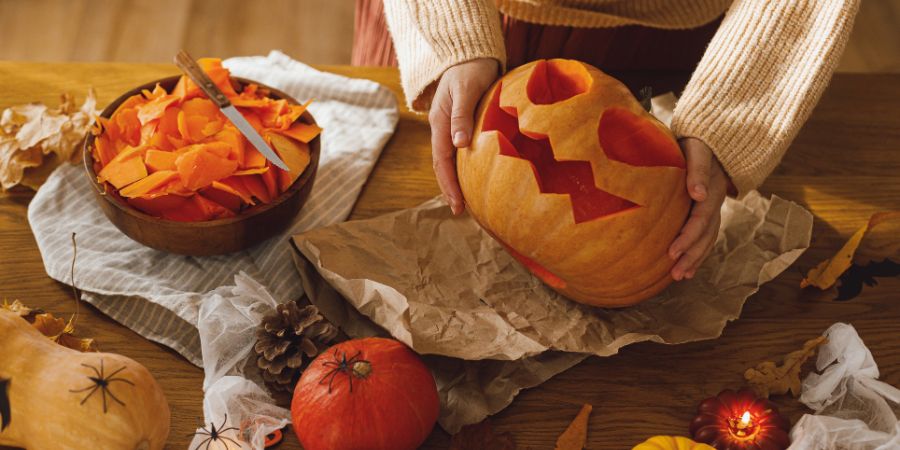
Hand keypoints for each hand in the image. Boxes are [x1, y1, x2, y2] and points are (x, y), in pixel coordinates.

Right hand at [428, 58, 498, 214]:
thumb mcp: (466, 90)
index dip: (448, 184)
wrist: (472, 54)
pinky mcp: (463, 126)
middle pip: (444, 165)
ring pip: (452, 160)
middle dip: (450, 188)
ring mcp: (452, 128)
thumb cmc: (470, 70)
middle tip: (460, 211)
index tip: (457, 204)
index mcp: (440, 122)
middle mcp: (443, 128)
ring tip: (466, 202)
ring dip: (457, 181)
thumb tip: (459, 145)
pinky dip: (466, 168)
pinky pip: (462, 152)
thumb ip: (462, 116)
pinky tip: (475, 179)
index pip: (442, 160)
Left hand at [668, 138, 729, 279]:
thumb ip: (697, 169)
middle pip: (706, 233)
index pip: (700, 218)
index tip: (671, 252)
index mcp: (712, 188)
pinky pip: (705, 235)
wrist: (709, 137)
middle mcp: (715, 200)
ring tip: (680, 276)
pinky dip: (697, 252)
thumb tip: (697, 193)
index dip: (687, 236)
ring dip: (695, 258)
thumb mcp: (696, 148)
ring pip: (707, 237)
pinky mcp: (707, 210)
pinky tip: (687, 269)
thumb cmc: (697, 141)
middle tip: (675, 273)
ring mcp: (713, 206)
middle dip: (692, 254)